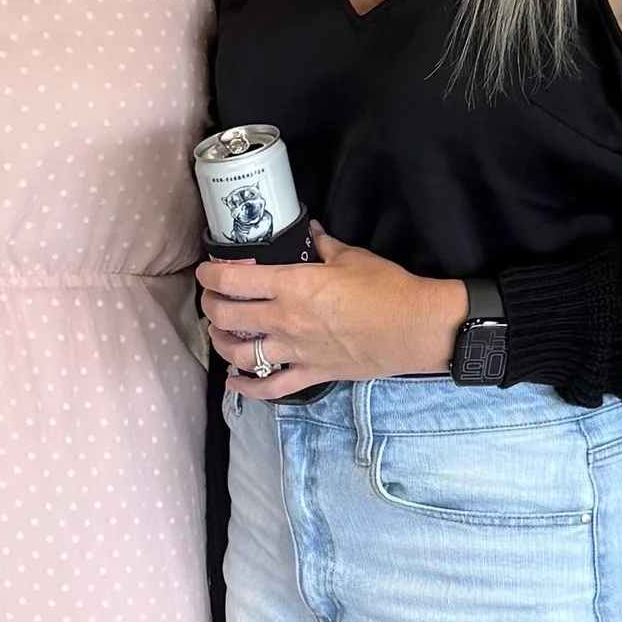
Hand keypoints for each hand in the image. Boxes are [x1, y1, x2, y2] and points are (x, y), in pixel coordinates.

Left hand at [197, 225, 466, 397]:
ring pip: (240, 354)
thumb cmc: (386, 289)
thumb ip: (322, 245)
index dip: (210, 275)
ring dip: (222, 345)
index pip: (233, 281)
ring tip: (220, 335)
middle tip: (211, 299)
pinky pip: (271, 388)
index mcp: (292, 286)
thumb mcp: (351, 257)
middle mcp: (286, 320)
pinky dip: (247, 388)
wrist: (415, 327)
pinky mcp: (311, 373)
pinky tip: (234, 382)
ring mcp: (296, 351)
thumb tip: (311, 232)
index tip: (207, 271)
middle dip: (211, 307)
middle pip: (227, 318)